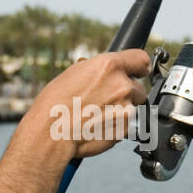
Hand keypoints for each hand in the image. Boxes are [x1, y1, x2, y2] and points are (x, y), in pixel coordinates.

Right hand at [29, 50, 150, 158]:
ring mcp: (126, 109)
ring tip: (96, 116)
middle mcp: (122, 85)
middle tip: (106, 101)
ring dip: (120, 112)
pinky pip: (125, 126)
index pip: (142, 60)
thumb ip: (100, 70)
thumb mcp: (76, 73)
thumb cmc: (56, 103)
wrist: (51, 132)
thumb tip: (107, 71)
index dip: (139, 68)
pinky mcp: (124, 129)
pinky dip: (115, 127)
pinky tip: (96, 126)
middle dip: (127, 94)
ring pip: (132, 109)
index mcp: (110, 66)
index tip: (138, 72)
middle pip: (139, 89)